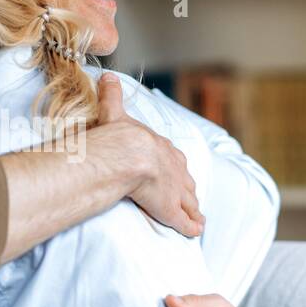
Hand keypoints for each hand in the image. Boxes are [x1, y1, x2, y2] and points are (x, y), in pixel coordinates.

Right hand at [96, 73, 203, 236]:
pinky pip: (186, 221)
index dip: (173, 164)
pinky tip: (196, 230)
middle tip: (188, 194)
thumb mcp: (115, 112)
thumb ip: (112, 95)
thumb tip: (107, 75)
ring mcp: (176, 191)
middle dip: (187, 187)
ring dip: (193, 208)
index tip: (174, 168)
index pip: (172, 157)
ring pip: (189, 201)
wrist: (129, 154)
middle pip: (185, 180)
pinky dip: (192, 226)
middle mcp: (175, 170)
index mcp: (164, 148)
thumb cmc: (121, 136)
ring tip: (198, 215)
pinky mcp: (172, 210)